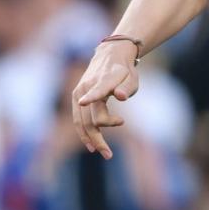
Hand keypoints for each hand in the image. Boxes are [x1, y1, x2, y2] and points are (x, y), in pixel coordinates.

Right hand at [71, 40, 139, 158]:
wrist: (110, 55)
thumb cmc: (124, 71)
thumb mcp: (132, 78)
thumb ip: (127, 88)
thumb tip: (120, 96)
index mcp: (104, 80)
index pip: (98, 90)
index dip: (91, 96)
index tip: (84, 102)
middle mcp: (87, 87)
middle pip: (90, 117)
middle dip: (98, 137)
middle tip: (109, 154)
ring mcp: (79, 92)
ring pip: (81, 121)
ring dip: (90, 138)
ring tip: (104, 153)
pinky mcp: (76, 97)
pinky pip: (78, 118)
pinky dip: (83, 132)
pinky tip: (91, 144)